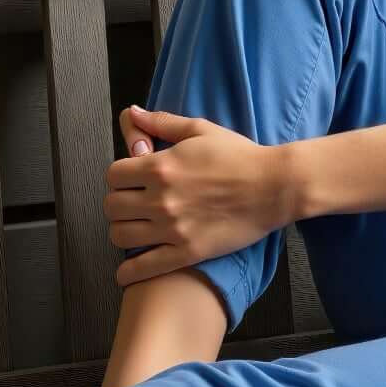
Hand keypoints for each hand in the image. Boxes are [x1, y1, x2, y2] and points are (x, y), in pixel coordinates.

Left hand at [103, 106, 295, 283]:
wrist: (273, 187)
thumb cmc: (239, 156)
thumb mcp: (200, 130)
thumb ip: (161, 122)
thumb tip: (132, 112)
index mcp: (160, 166)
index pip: (113, 175)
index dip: (118, 177)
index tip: (129, 180)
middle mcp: (161, 198)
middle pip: (112, 206)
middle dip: (117, 203)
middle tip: (130, 204)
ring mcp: (173, 228)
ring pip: (121, 236)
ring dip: (122, 231)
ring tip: (134, 229)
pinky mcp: (188, 252)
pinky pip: (146, 267)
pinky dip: (129, 273)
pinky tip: (125, 274)